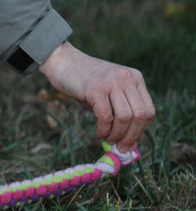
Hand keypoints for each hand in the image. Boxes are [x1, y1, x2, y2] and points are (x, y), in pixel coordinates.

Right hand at [39, 42, 154, 151]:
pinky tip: (99, 134)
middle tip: (121, 148)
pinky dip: (103, 130)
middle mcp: (126, 78)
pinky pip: (106, 116)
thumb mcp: (107, 92)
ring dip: (117, 134)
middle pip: (140, 115)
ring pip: (124, 117)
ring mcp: (112, 82)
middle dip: (131, 136)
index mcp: (134, 78)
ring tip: (107, 140)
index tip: (131, 143)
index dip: (141, 130)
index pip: (148, 110)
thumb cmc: (83, 82)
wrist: (62, 62)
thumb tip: (126, 141)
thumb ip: (118, 110)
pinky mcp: (96, 88)